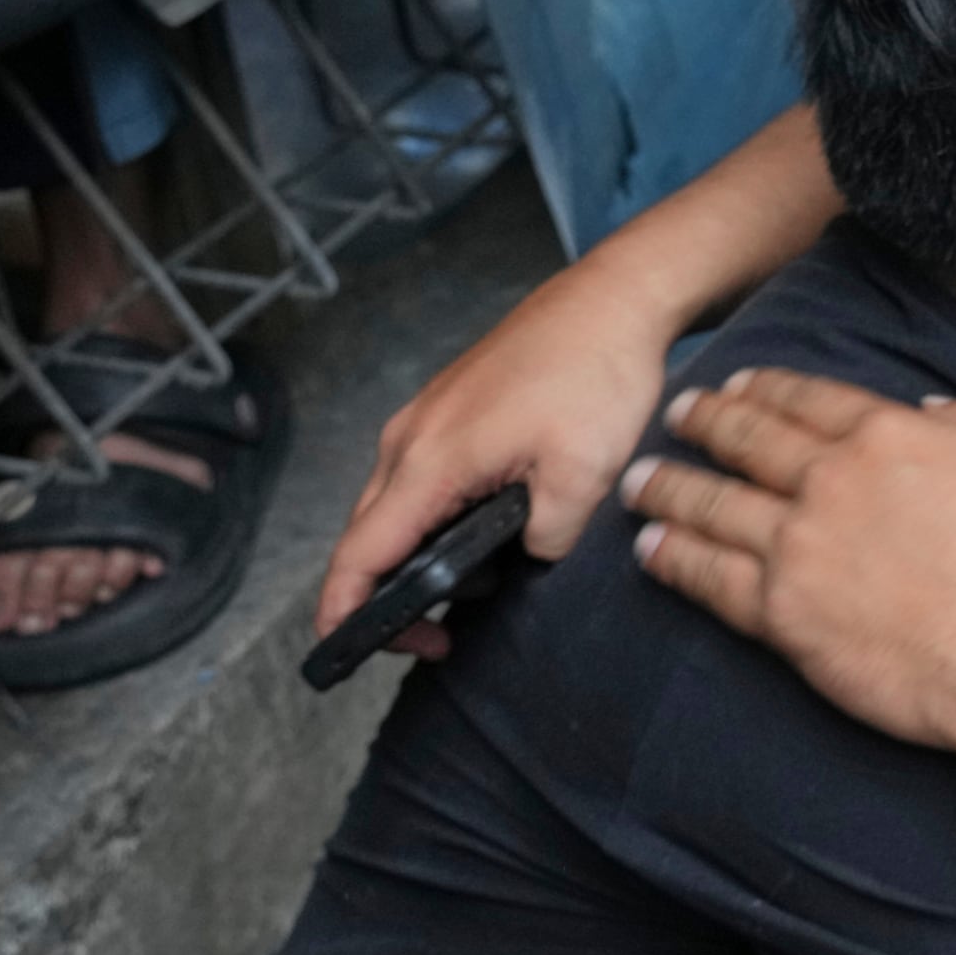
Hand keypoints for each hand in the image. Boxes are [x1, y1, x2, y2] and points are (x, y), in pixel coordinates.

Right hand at [315, 267, 682, 649]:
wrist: (612, 299)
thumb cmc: (596, 374)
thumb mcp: (583, 475)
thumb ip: (545, 541)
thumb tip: (526, 561)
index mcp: (429, 462)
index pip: (359, 555)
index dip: (343, 614)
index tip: (348, 654)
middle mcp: (409, 440)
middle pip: (367, 536)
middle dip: (382, 598)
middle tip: (436, 640)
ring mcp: (425, 420)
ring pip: (394, 507)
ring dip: (414, 556)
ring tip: (471, 590)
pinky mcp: (449, 409)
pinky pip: (420, 479)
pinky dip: (433, 518)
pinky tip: (481, 533)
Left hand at [625, 369, 955, 773]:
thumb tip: (933, 411)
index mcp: (889, 434)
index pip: (808, 399)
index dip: (767, 387)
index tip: (739, 383)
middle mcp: (831, 481)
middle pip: (748, 440)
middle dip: (706, 421)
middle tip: (678, 414)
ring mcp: (798, 548)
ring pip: (713, 505)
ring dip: (671, 487)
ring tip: (641, 481)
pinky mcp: (783, 615)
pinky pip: (710, 580)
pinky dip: (674, 560)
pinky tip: (650, 550)